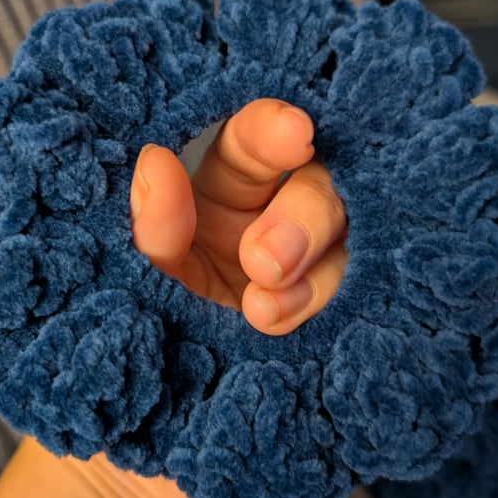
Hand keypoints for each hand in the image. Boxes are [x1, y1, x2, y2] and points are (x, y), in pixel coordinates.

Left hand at [130, 98, 347, 334]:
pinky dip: (313, 305)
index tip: (295, 133)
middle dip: (301, 219)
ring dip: (309, 274)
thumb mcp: (154, 265)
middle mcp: (283, 209)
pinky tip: (275, 319)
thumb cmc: (163, 302)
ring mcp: (315, 256)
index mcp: (235, 182)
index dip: (276, 128)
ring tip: (259, 309)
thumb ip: (151, 224)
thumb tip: (155, 162)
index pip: (259, 139)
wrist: (180, 368)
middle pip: (320, 189)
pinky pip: (346, 294)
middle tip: (261, 262)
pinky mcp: (329, 301)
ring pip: (343, 243)